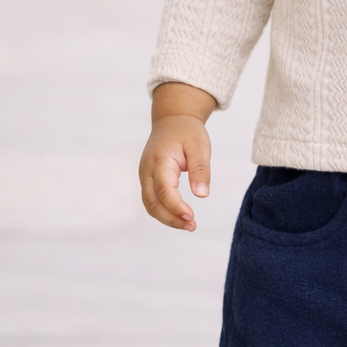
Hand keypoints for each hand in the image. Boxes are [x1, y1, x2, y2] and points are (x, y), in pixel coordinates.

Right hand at [139, 82, 215, 230]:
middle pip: (152, 202)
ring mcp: (144, 175)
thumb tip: (202, 195)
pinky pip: (151, 200)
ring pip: (149, 204)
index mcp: (160, 160)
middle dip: (170, 218)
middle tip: (192, 226)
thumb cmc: (187, 132)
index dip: (176, 207)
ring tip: (188, 225)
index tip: (191, 217)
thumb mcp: (200, 146)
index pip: (163, 189)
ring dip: (166, 218)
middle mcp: (147, 170)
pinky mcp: (147, 180)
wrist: (172, 120)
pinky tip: (180, 216)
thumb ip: (200, 170)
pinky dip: (163, 212)